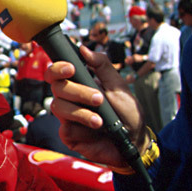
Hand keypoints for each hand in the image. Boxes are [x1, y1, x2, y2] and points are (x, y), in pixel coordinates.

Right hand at [44, 45, 145, 165]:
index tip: (70, 68)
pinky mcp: (69, 135)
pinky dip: (82, 130)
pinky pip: (66, 129)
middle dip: (78, 92)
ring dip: (80, 112)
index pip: (56, 72)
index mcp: (78, 83)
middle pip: (57, 88)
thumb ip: (102, 66)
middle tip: (98, 98)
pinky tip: (95, 132)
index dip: (57, 68)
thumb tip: (83, 48)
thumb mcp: (118, 86)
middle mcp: (69, 99)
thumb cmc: (127, 113)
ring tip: (100, 120)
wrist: (134, 141)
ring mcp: (68, 117)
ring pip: (58, 107)